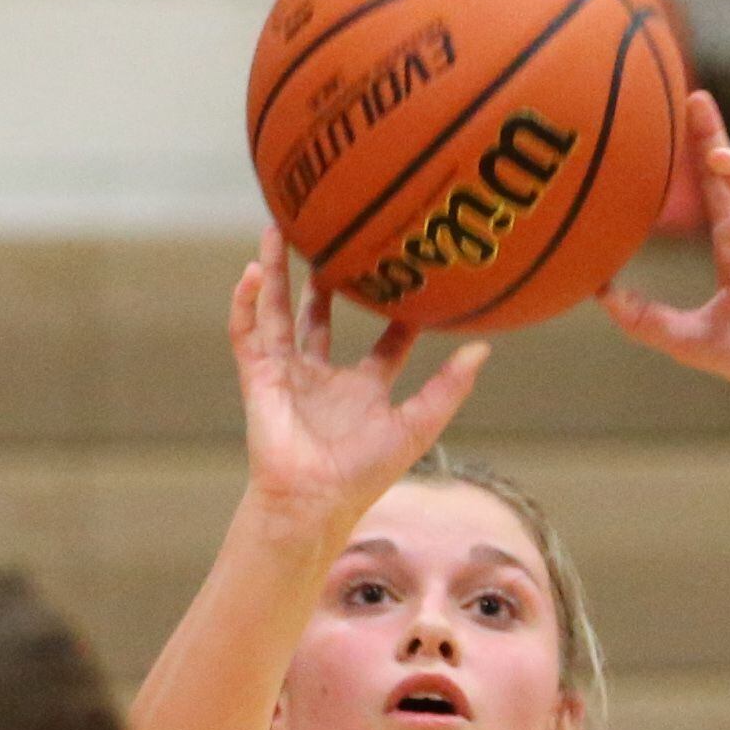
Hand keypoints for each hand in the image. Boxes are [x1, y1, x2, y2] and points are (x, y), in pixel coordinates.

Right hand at [229, 228, 489, 533]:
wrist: (314, 499)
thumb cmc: (364, 473)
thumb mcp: (417, 425)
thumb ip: (449, 388)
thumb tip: (483, 348)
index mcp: (364, 390)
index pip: (384, 345)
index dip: (397, 316)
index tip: (412, 280)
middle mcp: (324, 379)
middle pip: (321, 319)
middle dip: (325, 284)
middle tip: (335, 242)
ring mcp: (289, 376)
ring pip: (278, 313)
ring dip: (276, 274)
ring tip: (278, 230)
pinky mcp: (259, 377)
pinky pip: (247, 332)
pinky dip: (246, 302)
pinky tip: (251, 269)